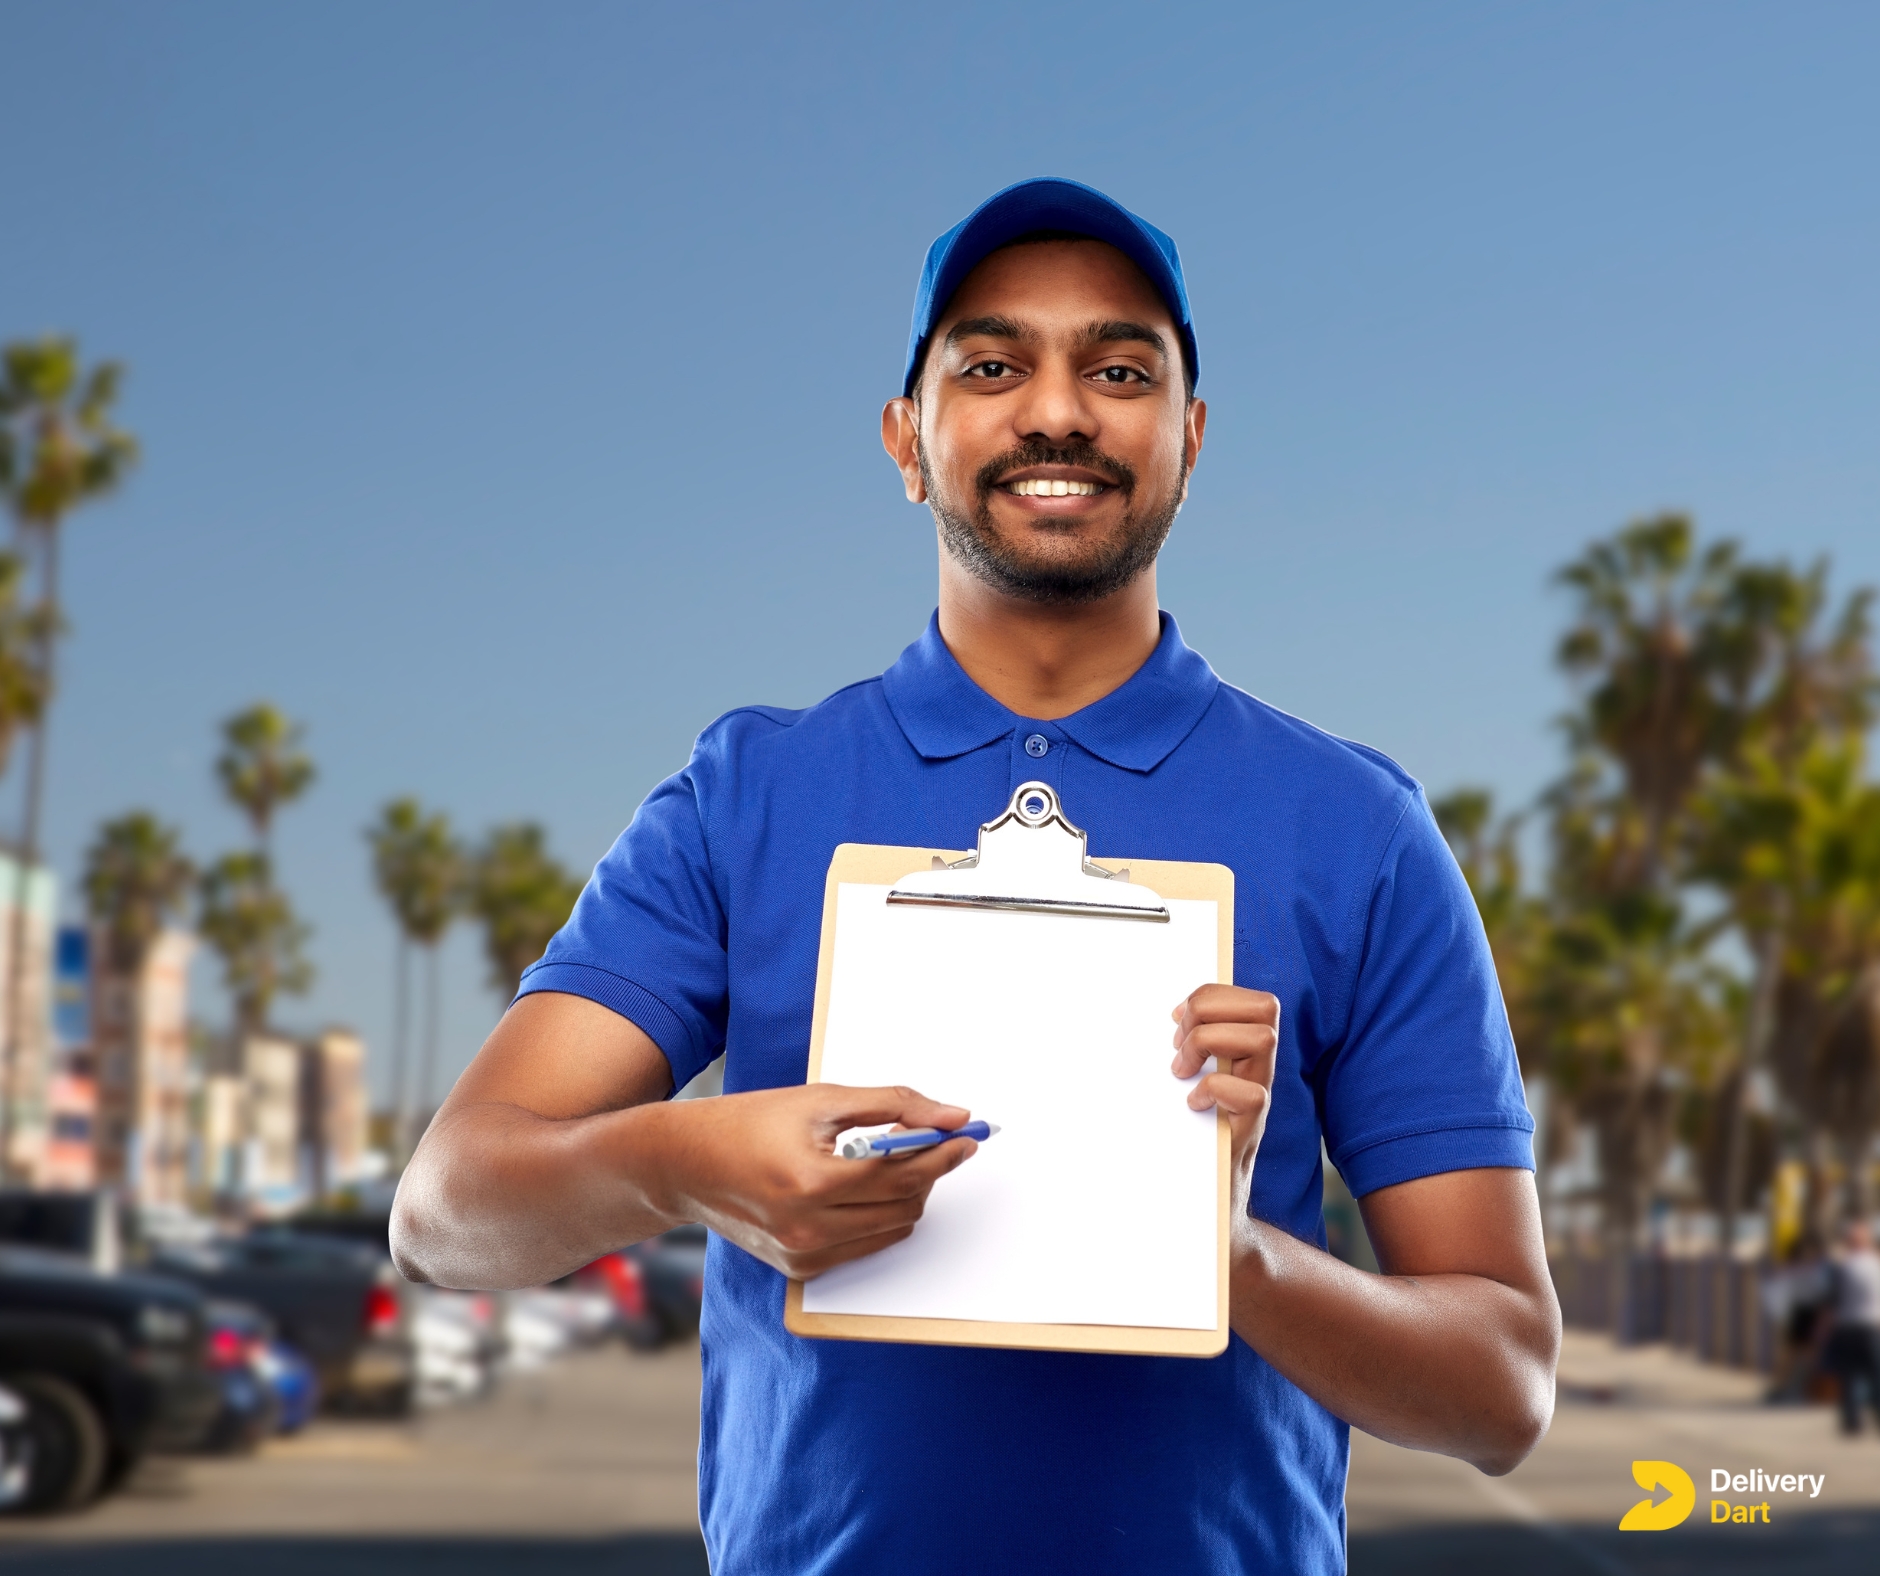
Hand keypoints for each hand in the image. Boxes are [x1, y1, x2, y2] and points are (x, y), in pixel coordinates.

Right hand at [653, 1083, 978, 1279]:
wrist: (684, 1164)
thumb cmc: (748, 1123)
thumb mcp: (821, 1100)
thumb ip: (892, 1105)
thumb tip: (950, 1116)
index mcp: (811, 1181)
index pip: (902, 1172)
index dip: (942, 1153)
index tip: (966, 1136)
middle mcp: (808, 1228)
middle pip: (904, 1204)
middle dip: (928, 1171)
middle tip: (933, 1141)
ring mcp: (804, 1255)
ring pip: (892, 1229)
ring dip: (906, 1195)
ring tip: (892, 1159)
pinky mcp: (801, 1270)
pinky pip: (866, 1245)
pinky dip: (879, 1216)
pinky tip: (864, 1187)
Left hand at [1171, 984, 1278, 1232]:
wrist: (1212, 1211)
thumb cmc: (1191, 1147)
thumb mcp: (1188, 1090)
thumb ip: (1185, 1056)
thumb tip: (1161, 1022)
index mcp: (1243, 1058)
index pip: (1255, 1001)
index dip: (1215, 996)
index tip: (1175, 1018)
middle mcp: (1258, 1074)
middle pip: (1265, 1008)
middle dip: (1213, 1011)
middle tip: (1179, 1043)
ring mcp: (1258, 1101)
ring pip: (1263, 1039)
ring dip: (1210, 1044)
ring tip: (1182, 1071)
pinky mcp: (1250, 1132)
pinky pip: (1253, 1095)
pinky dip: (1216, 1090)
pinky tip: (1194, 1105)